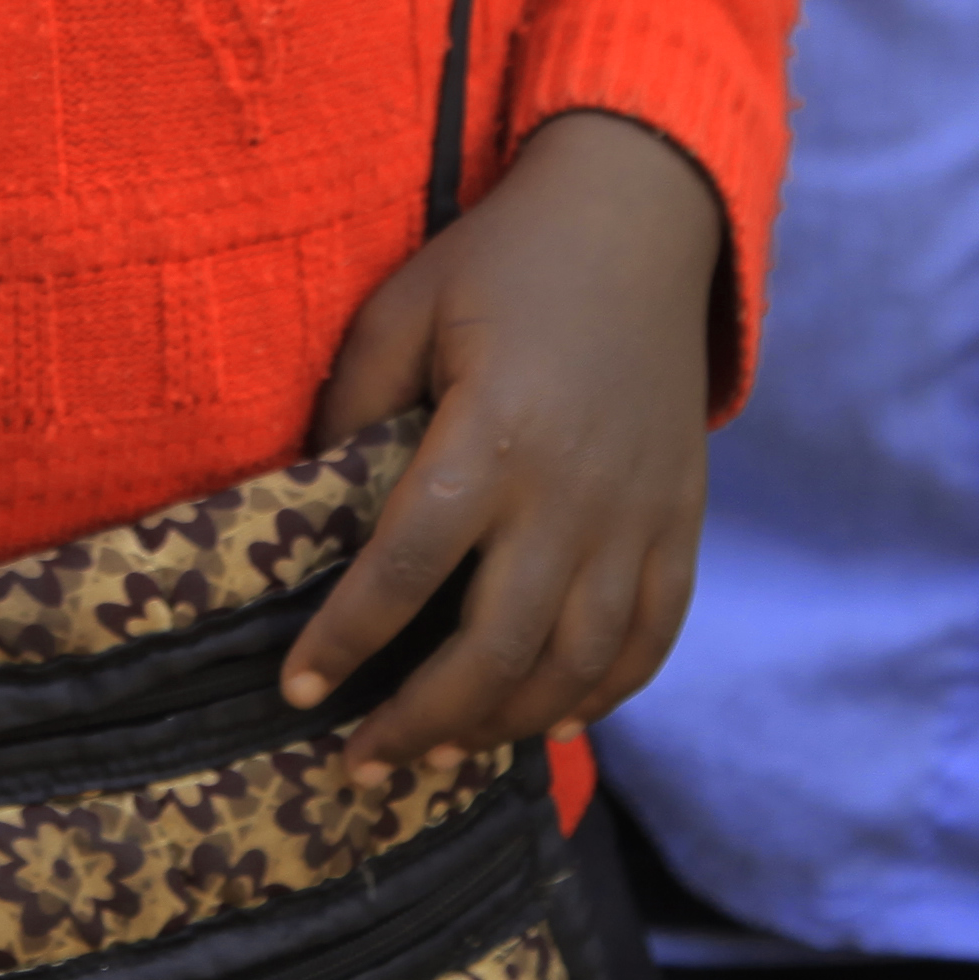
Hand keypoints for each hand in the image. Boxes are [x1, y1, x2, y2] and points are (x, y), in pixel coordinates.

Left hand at [285, 110, 721, 774]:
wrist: (641, 218)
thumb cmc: (502, 261)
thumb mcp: (404, 308)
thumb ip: (351, 408)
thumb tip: (308, 508)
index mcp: (491, 434)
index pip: (404, 570)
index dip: (344, 642)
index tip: (298, 693)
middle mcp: (571, 491)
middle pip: (495, 646)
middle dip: (421, 721)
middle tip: (362, 760)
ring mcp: (637, 514)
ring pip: (576, 662)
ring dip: (505, 725)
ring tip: (441, 752)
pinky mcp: (680, 519)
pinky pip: (651, 636)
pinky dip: (602, 694)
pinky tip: (549, 720)